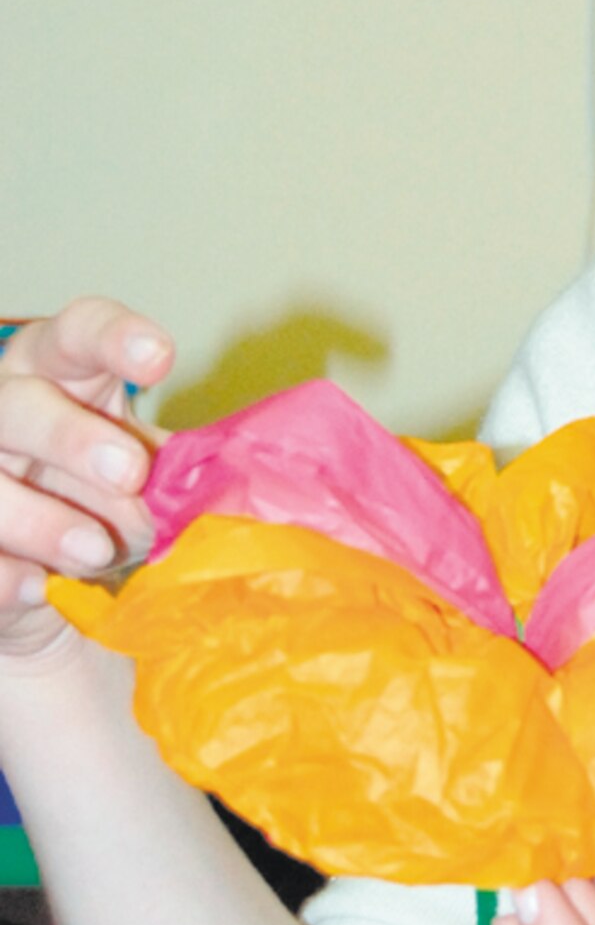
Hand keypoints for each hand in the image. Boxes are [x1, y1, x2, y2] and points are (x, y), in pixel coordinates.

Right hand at [0, 302, 172, 655]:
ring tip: (95, 550)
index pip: (77, 332)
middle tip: (130, 474)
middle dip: (69, 435)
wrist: (54, 592)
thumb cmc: (108, 510)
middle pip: (16, 401)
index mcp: (59, 375)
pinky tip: (40, 588)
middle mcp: (5, 412)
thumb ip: (184, 473)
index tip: (161, 359)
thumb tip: (240, 486)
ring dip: (40, 517)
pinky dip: (5, 572)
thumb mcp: (149, 482)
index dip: (113, 336)